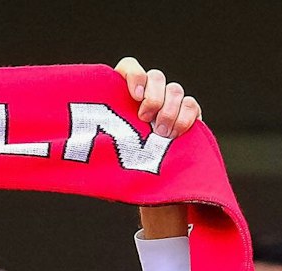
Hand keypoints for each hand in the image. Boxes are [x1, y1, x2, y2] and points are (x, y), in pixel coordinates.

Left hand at [115, 59, 199, 237]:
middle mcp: (149, 95)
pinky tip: (178, 134)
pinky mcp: (189, 115)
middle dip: (153, 97)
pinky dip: (186, 117)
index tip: (133, 97)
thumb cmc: (125, 172)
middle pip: (156, 77)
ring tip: (162, 135)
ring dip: (169, 111)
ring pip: (175, 90)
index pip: (131, 68)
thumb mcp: (109, 159)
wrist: (153, 190)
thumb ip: (105, 144)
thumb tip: (90, 144)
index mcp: (126, 96)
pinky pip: (192, 105)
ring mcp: (171, 104)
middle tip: (146, 121)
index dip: (134, 76)